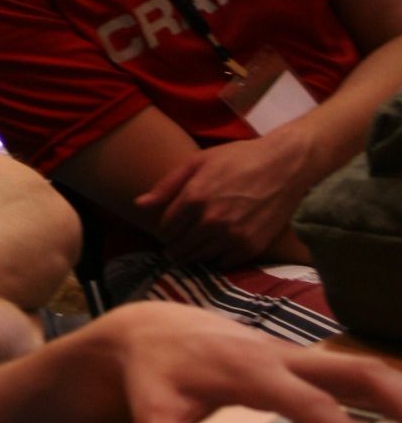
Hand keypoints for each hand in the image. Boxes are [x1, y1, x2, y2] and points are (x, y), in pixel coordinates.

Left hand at [91, 303, 401, 422]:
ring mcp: (293, 357)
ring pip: (358, 367)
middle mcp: (281, 358)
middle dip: (398, 399)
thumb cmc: (156, 370)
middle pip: (353, 370)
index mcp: (252, 371)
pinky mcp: (296, 363)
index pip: (309, 403)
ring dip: (398, 393)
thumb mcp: (151, 407)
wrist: (150, 328)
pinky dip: (379, 392)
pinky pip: (347, 373)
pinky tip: (401, 418)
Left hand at [134, 131, 310, 266]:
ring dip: (192, 255)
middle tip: (177, 244)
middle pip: (179, 247)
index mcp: (194, 197)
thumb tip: (138, 205)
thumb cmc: (238, 158)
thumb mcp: (198, 162)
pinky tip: (217, 248)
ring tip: (194, 248)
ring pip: (198, 258)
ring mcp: (231, 236)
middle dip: (175, 246)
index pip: (165, 228)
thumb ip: (166, 185)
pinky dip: (216, 259)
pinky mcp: (250, 247)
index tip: (171, 227)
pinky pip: (222, 264)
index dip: (165, 228)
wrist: (284, 166)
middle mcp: (210, 221)